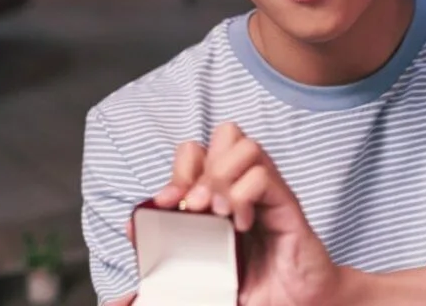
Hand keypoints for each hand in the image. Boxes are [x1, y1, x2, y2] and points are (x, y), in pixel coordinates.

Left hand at [153, 123, 343, 304]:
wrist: (296, 303)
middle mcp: (245, 185)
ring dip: (221, 177)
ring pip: (244, 146)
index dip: (177, 171)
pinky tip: (241, 225)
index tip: (164, 204)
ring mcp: (268, 191)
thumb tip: (130, 244)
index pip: (197, 153)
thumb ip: (168, 259)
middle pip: (223, 136)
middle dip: (198, 167)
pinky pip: (263, 177)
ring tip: (216, 212)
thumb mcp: (201, 275)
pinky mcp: (287, 204)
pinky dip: (244, 196)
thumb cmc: (253, 287)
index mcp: (222, 195)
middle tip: (192, 206)